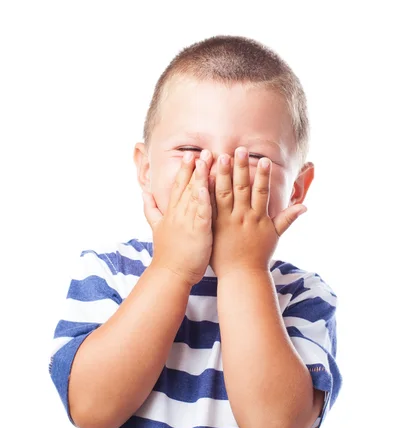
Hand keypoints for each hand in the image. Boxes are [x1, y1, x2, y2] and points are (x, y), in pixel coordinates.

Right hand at [142, 151, 212, 286]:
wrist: (170, 274)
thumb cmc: (168, 254)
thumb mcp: (156, 228)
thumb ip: (151, 209)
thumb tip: (144, 192)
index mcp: (171, 213)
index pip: (178, 187)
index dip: (184, 170)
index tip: (191, 154)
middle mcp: (179, 214)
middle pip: (187, 186)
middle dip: (195, 168)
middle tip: (203, 151)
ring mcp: (188, 222)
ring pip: (195, 195)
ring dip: (202, 177)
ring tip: (209, 161)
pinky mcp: (198, 232)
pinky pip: (202, 213)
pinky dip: (204, 199)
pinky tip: (208, 186)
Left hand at [208, 147, 305, 278]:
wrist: (242, 274)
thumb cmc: (259, 255)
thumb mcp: (275, 236)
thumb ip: (288, 218)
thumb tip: (305, 207)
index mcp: (258, 217)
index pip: (261, 192)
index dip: (263, 175)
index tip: (263, 159)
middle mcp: (243, 217)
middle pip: (242, 188)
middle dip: (241, 168)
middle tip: (239, 149)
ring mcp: (227, 221)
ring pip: (224, 193)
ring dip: (222, 174)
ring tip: (220, 156)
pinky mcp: (213, 226)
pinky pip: (209, 206)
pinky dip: (205, 192)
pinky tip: (202, 178)